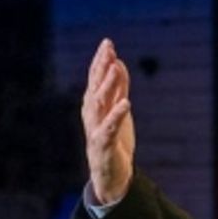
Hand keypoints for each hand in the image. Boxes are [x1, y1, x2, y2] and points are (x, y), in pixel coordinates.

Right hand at [81, 38, 135, 205]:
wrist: (111, 175)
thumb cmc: (113, 141)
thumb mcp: (118, 110)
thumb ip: (118, 88)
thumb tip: (118, 63)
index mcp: (94, 105)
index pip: (95, 79)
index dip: (100, 61)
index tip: (107, 43)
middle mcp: (92, 115)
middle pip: (95, 87)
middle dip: (101, 67)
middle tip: (108, 50)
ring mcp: (96, 129)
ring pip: (99, 104)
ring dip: (107, 85)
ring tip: (116, 68)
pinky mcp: (103, 145)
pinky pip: (109, 128)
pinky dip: (116, 115)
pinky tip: (125, 103)